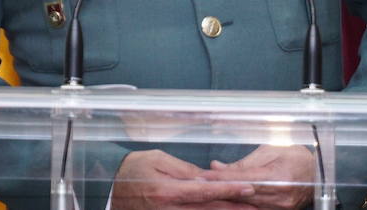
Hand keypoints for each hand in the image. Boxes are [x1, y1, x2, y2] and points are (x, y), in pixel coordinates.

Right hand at [109, 149, 257, 208]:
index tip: (250, 189)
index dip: (230, 190)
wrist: (109, 188)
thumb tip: (209, 179)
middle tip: (257, 206)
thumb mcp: (158, 160)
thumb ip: (185, 171)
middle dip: (235, 209)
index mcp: (168, 191)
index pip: (206, 191)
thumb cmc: (133, 169)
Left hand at [202, 145, 315, 209]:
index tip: (202, 177)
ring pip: (245, 205)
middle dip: (219, 190)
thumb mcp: (269, 151)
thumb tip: (217, 167)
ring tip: (205, 192)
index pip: (242, 179)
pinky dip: (238, 204)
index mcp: (278, 178)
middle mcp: (279, 197)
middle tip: (196, 185)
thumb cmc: (295, 157)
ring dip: (225, 198)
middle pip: (241, 196)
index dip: (221, 178)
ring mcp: (280, 209)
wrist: (318, 172)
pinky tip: (223, 199)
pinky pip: (254, 209)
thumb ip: (243, 163)